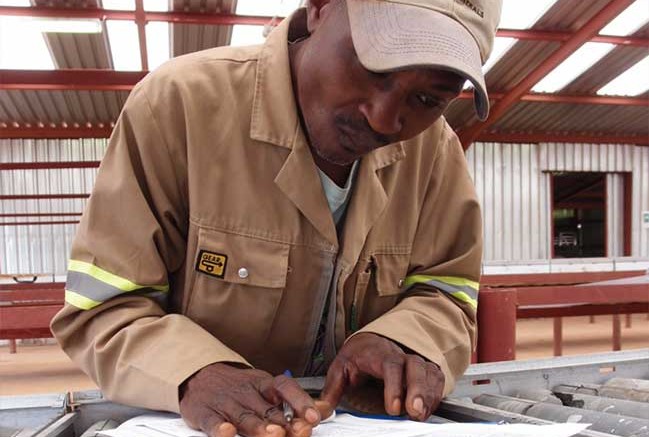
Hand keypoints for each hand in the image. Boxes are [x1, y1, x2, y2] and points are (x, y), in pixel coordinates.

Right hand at [179, 363, 322, 436]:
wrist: (198, 376)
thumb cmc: (238, 389)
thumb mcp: (264, 389)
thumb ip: (291, 402)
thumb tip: (324, 410)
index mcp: (264, 384)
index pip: (286, 388)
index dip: (301, 401)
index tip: (315, 416)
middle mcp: (247, 393)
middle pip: (268, 409)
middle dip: (285, 422)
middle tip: (300, 430)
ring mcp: (226, 403)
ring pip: (244, 417)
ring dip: (260, 427)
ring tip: (274, 434)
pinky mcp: (205, 414)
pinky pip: (213, 422)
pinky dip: (220, 429)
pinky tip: (227, 432)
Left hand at [320, 333, 443, 420]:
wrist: (372, 340)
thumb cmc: (358, 355)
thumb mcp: (340, 368)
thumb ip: (332, 389)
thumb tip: (321, 411)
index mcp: (378, 353)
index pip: (390, 365)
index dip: (394, 386)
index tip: (393, 408)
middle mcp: (400, 354)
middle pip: (415, 366)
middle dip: (417, 389)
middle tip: (413, 412)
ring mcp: (414, 361)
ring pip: (428, 372)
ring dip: (428, 395)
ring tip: (420, 415)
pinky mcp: (424, 369)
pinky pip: (436, 378)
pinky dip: (435, 394)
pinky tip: (427, 409)